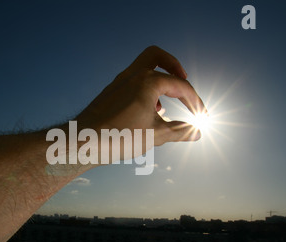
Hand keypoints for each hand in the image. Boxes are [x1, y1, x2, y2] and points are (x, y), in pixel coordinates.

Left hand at [75, 45, 206, 148]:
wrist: (82, 141)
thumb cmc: (118, 137)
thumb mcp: (155, 135)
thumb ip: (180, 131)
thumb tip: (198, 132)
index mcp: (148, 81)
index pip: (180, 86)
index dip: (196, 102)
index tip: (202, 117)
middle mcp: (132, 76)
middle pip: (157, 55)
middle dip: (174, 65)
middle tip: (184, 80)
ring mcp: (118, 83)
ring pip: (142, 68)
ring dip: (158, 79)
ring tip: (164, 105)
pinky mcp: (110, 93)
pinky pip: (131, 82)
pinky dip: (144, 90)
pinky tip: (146, 111)